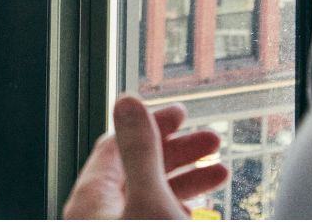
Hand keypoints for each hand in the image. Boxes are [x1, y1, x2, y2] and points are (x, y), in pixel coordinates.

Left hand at [64, 96, 226, 219]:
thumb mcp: (149, 200)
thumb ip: (139, 151)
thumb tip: (127, 101)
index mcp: (89, 202)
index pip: (115, 146)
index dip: (149, 124)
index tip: (183, 113)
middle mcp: (99, 217)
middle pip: (136, 171)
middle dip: (177, 152)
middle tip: (212, 141)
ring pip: (150, 197)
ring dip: (186, 181)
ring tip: (221, 172)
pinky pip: (154, 217)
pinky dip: (178, 207)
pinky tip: (199, 210)